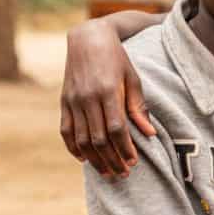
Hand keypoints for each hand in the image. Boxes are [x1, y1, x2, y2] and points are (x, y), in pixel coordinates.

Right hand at [59, 18, 154, 176]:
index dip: (125, 148)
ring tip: (107, 172)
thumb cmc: (117, 59)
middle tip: (122, 174)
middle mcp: (87, 98)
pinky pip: (66, 131)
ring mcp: (72, 101)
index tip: (134, 162)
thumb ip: (139, 106)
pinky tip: (85, 159)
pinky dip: (74, 148)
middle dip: (111, 160)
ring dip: (94, 159)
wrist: (88, 40)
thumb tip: (150, 133)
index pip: (117, 128)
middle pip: (99, 138)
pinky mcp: (63, 102)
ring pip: (81, 139)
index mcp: (107, 91)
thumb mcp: (133, 78)